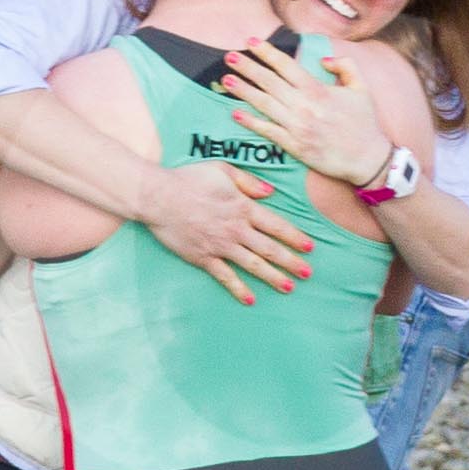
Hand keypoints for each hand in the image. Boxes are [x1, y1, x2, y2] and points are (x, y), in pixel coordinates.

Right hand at [139, 161, 315, 306]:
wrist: (158, 197)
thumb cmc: (188, 179)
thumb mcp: (222, 170)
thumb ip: (248, 182)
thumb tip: (270, 193)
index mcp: (243, 207)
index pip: (276, 225)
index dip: (295, 237)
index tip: (310, 247)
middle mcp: (236, 229)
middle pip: (270, 248)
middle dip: (291, 261)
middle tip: (308, 273)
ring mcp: (220, 245)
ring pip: (253, 264)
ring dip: (272, 277)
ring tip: (289, 287)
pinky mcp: (204, 258)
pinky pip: (225, 276)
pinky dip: (239, 289)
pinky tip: (251, 299)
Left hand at [221, 38, 391, 186]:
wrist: (367, 159)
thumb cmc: (365, 123)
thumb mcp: (362, 87)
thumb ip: (345, 66)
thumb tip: (322, 60)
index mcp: (318, 90)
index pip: (286, 65)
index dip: (266, 52)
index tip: (250, 41)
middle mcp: (304, 106)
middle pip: (269, 82)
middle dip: (247, 67)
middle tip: (229, 56)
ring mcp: (297, 127)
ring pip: (264, 104)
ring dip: (243, 91)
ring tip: (226, 80)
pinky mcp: (294, 146)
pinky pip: (268, 131)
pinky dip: (251, 122)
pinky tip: (236, 114)